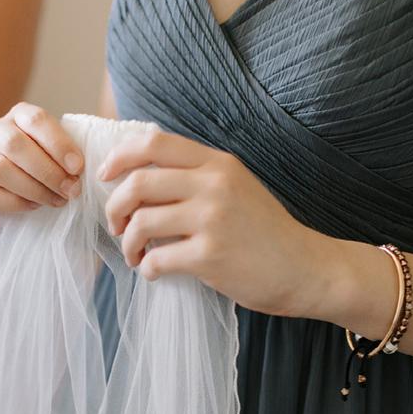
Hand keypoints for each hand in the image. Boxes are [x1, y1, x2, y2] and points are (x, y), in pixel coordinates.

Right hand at [0, 103, 84, 215]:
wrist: (21, 192)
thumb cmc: (47, 167)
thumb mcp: (60, 152)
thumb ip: (70, 154)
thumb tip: (82, 170)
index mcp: (20, 114)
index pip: (36, 120)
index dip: (58, 144)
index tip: (78, 168)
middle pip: (15, 144)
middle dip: (47, 171)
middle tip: (70, 190)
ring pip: (0, 170)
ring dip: (33, 189)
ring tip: (56, 200)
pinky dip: (14, 203)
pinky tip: (33, 206)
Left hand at [99, 127, 327, 316]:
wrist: (307, 268)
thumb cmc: (263, 231)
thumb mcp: (235, 187)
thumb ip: (195, 176)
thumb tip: (136, 177)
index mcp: (217, 163)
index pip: (154, 142)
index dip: (119, 157)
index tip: (105, 176)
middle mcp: (215, 184)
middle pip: (138, 182)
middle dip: (114, 207)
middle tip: (117, 226)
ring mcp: (213, 219)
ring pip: (140, 222)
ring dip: (128, 243)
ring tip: (136, 255)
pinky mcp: (210, 255)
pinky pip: (156, 258)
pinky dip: (146, 268)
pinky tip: (154, 271)